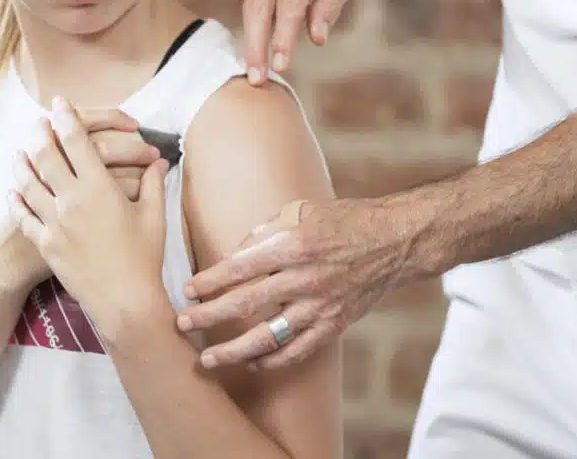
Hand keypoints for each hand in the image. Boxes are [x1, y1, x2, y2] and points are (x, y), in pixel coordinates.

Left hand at [7, 97, 171, 321]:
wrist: (124, 300)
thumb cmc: (144, 258)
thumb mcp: (155, 216)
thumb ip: (154, 184)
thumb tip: (159, 162)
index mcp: (100, 188)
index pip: (77, 141)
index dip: (67, 117)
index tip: (60, 103)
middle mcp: (72, 200)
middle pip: (46, 155)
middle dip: (41, 133)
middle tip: (38, 121)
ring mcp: (54, 222)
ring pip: (28, 183)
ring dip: (22, 163)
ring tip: (19, 151)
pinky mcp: (45, 244)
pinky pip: (24, 217)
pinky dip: (16, 201)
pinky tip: (12, 191)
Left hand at [176, 198, 421, 370]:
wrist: (395, 241)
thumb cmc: (343, 221)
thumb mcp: (299, 212)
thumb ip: (263, 234)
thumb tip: (231, 258)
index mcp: (294, 245)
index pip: (240, 267)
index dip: (210, 281)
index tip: (187, 290)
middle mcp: (305, 278)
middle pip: (246, 304)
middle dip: (209, 316)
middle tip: (181, 324)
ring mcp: (320, 306)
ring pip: (269, 337)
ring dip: (234, 351)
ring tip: (208, 361)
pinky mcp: (334, 324)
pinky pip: (298, 351)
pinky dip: (273, 361)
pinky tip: (251, 365)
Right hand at [236, 0, 366, 82]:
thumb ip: (329, 5)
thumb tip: (315, 38)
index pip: (288, 2)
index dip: (283, 37)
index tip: (280, 66)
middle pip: (256, 6)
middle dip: (255, 45)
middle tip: (256, 78)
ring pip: (249, 5)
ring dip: (256, 36)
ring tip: (260, 66)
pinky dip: (257, 19)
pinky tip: (266, 30)